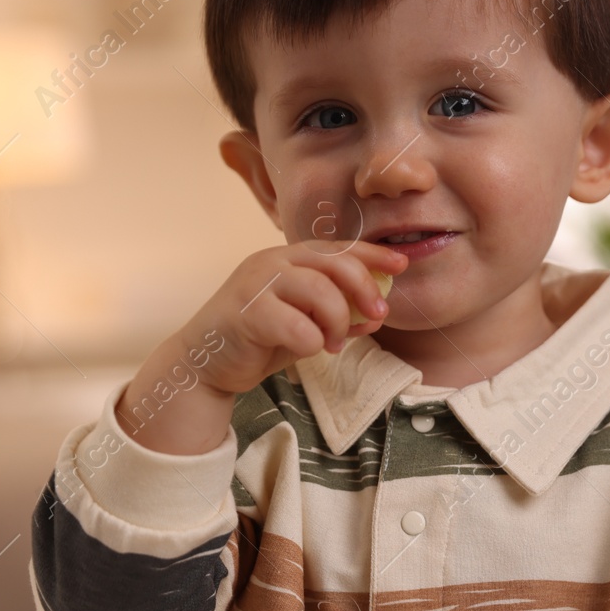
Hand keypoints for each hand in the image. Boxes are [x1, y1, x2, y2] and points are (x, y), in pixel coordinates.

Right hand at [117, 240, 406, 454]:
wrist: (207, 362)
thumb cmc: (259, 340)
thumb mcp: (306, 323)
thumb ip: (338, 315)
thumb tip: (377, 314)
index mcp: (288, 258)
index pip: (338, 248)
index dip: (373, 254)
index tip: (402, 263)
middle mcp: (272, 262)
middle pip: (333, 262)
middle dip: (365, 288)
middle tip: (378, 314)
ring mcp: (255, 284)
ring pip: (318, 290)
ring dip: (337, 320)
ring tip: (334, 342)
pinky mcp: (245, 313)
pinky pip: (296, 325)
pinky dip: (311, 341)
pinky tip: (307, 349)